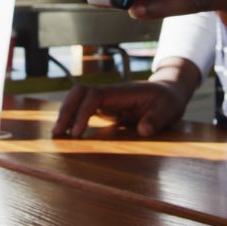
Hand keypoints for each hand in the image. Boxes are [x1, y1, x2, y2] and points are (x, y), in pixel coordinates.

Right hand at [52, 59, 199, 137]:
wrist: (169, 92)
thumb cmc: (168, 101)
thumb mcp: (169, 109)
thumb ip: (158, 119)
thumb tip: (144, 130)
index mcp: (123, 91)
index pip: (95, 96)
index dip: (83, 112)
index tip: (76, 133)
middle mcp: (111, 92)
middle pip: (80, 92)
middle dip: (66, 110)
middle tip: (57, 133)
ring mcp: (107, 98)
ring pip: (79, 98)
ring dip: (66, 113)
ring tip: (58, 134)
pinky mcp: (106, 106)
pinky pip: (84, 108)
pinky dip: (73, 117)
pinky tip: (68, 132)